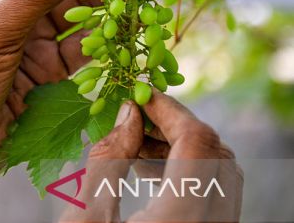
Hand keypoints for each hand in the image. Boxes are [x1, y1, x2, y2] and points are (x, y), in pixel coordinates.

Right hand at [61, 92, 242, 222]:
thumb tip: (128, 113)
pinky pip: (214, 199)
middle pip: (218, 156)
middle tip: (136, 117)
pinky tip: (147, 173)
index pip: (198, 142)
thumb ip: (108, 160)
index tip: (138, 94)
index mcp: (182, 222)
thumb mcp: (84, 219)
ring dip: (184, 149)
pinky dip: (188, 174)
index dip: (170, 109)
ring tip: (136, 144)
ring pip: (221, 177)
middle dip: (179, 126)